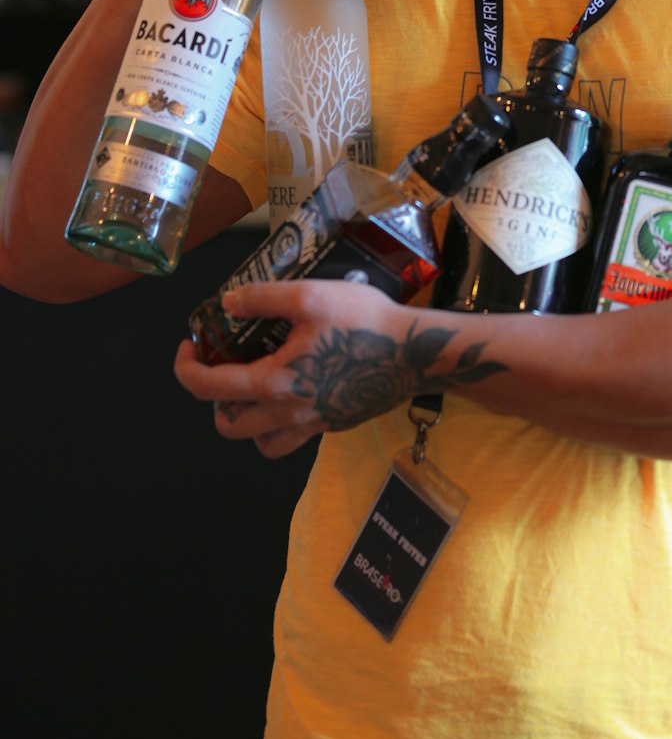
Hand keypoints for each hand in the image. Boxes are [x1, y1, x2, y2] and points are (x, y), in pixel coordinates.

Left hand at [174, 280, 508, 458]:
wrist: (417, 352)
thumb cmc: (364, 321)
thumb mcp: (311, 296)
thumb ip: (263, 298)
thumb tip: (227, 303)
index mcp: (275, 384)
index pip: (209, 388)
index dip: (188, 368)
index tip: (189, 345)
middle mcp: (289, 414)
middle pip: (230, 426)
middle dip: (214, 399)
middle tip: (224, 365)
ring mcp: (314, 425)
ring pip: (261, 442)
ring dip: (247, 419)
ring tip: (255, 385)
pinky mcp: (335, 424)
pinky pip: (293, 436)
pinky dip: (281, 420)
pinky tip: (296, 384)